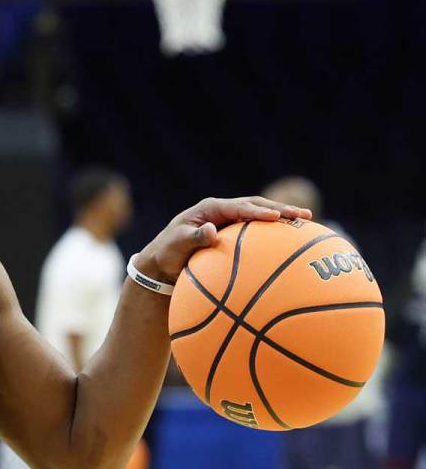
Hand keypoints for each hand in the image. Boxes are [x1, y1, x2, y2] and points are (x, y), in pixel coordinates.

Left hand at [135, 196, 311, 283]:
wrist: (162, 262)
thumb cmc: (167, 253)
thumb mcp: (176, 245)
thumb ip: (193, 238)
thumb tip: (211, 230)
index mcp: (210, 208)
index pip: (240, 207)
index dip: (258, 211)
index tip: (276, 217)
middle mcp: (222, 211)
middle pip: (256, 206)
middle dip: (280, 209)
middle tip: (303, 216)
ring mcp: (229, 221)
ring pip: (260, 215)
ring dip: (282, 218)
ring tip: (307, 222)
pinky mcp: (233, 233)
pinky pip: (257, 231)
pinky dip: (274, 233)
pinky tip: (292, 242)